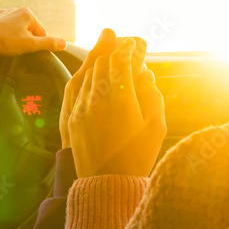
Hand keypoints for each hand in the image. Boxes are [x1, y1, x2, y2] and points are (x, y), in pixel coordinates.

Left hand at [0, 7, 66, 56]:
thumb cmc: (6, 42)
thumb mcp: (30, 45)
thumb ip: (48, 43)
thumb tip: (64, 44)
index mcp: (27, 14)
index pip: (41, 32)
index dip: (39, 44)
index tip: (31, 52)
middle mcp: (14, 9)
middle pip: (27, 29)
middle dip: (25, 40)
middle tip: (18, 51)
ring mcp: (1, 13)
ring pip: (13, 28)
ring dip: (13, 37)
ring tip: (7, 47)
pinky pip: (0, 27)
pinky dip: (1, 34)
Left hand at [61, 29, 147, 148]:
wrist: (107, 185)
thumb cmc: (138, 158)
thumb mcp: (156, 127)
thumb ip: (153, 95)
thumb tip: (145, 74)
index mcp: (122, 100)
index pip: (122, 61)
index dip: (129, 48)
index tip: (135, 43)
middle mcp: (98, 99)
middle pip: (104, 62)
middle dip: (114, 51)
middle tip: (123, 44)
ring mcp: (82, 108)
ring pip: (88, 73)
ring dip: (100, 62)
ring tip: (110, 53)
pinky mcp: (71, 118)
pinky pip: (76, 88)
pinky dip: (87, 77)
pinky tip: (94, 74)